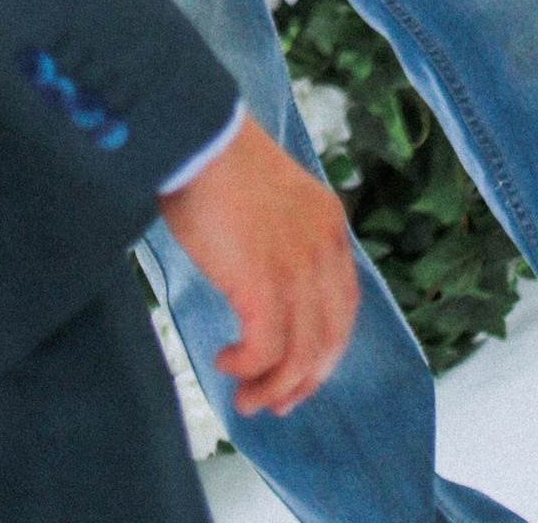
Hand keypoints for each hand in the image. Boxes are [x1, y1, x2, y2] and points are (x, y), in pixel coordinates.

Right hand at [158, 112, 358, 417]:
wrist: (195, 135)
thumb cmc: (216, 163)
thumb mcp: (271, 202)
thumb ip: (284, 240)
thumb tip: (266, 293)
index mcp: (329, 225)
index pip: (343, 307)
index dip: (323, 350)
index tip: (297, 374)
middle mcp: (322, 248)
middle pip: (328, 340)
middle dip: (302, 382)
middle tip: (272, 402)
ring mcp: (296, 267)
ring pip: (300, 355)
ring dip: (272, 387)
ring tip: (244, 398)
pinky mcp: (262, 282)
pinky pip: (266, 349)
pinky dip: (248, 367)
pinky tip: (225, 360)